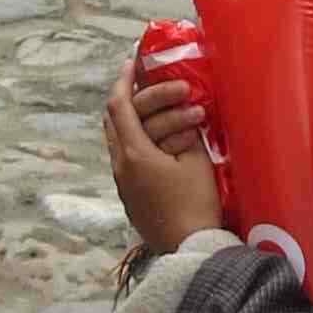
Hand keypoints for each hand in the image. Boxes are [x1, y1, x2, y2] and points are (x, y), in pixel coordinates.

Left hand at [104, 61, 224, 250]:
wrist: (189, 250)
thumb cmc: (195, 205)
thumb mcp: (197, 163)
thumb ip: (188, 135)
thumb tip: (186, 120)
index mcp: (133, 152)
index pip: (119, 105)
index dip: (125, 80)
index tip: (133, 62)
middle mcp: (120, 165)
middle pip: (115, 120)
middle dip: (135, 98)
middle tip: (159, 86)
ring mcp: (123, 182)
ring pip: (120, 140)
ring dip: (140, 121)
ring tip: (165, 113)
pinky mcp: (131, 196)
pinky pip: (128, 157)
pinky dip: (141, 141)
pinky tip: (162, 142)